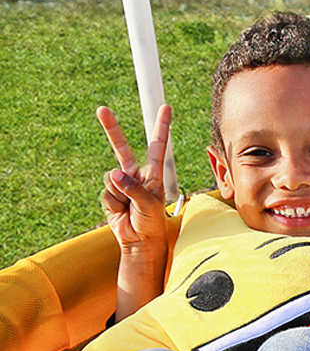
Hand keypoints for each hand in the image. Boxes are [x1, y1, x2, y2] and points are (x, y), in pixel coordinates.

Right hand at [97, 104, 171, 255]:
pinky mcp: (110, 195)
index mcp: (153, 174)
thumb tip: (114, 173)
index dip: (161, 127)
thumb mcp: (148, 204)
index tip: (166, 108)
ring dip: (119, 194)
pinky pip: (106, 193)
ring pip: (112, 178)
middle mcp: (136, 175)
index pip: (158, 146)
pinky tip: (122, 211)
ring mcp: (122, 184)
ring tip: (130, 207)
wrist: (140, 242)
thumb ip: (133, 188)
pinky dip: (113, 203)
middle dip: (111, 128)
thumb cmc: (152, 223)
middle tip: (102, 109)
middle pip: (122, 148)